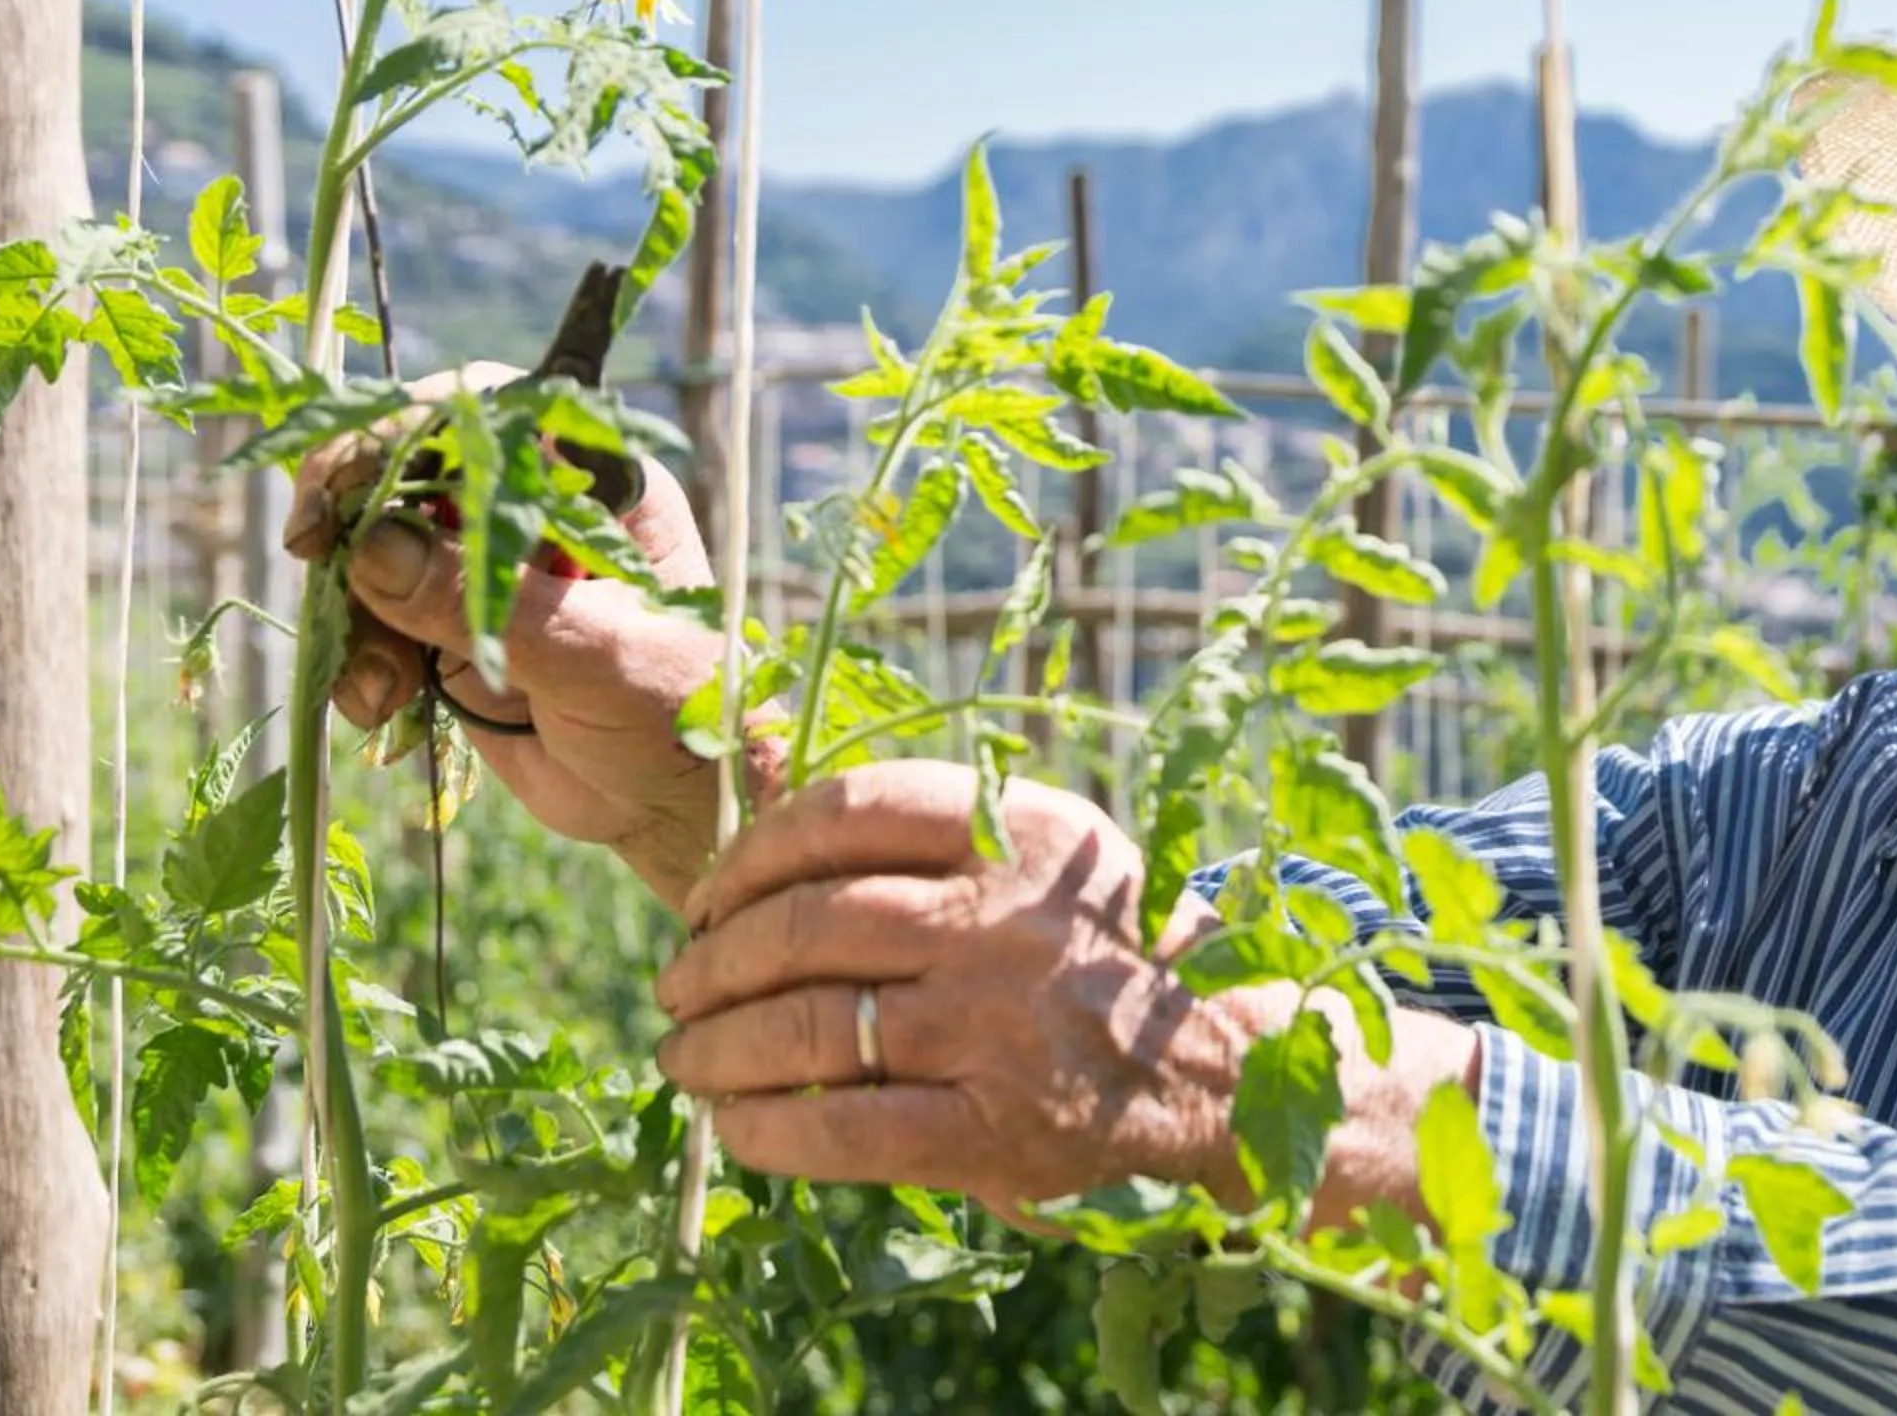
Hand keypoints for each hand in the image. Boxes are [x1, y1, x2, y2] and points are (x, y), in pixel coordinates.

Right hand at [285, 363, 764, 901]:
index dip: (401, 433)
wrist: (671, 804)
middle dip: (350, 520)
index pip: (484, 413)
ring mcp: (483, 570)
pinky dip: (358, 658)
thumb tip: (374, 546)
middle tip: (315, 569)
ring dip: (351, 612)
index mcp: (595, 481)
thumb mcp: (598, 657)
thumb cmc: (677, 715)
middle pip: (405, 470)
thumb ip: (490, 603)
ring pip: (372, 550)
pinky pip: (371, 619)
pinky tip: (385, 707)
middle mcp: (532, 511)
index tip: (341, 493)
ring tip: (382, 689)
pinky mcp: (447, 630)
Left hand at [653, 761, 1475, 1221]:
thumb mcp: (1038, 847)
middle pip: (805, 924)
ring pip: (807, 1026)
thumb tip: (754, 765)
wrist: (1219, 1064)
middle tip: (676, 984)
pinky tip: (736, 1124)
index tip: (709, 893)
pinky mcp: (995, 1130)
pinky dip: (766, 1128)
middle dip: (712, 959)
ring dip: (717, 1047)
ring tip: (685, 1056)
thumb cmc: (1096, 946)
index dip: (748, 854)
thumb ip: (919, 821)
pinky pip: (842, 1127)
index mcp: (1016, 827)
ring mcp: (996, 1027)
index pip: (842, 814)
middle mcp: (1003, 919)